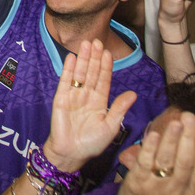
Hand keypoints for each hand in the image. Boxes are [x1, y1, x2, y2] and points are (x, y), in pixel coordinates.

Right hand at [42, 40, 136, 172]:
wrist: (70, 154)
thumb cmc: (92, 143)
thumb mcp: (110, 127)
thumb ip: (119, 109)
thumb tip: (133, 94)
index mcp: (100, 101)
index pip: (104, 79)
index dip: (106, 66)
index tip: (108, 52)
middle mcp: (87, 95)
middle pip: (92, 72)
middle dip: (95, 57)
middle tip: (97, 41)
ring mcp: (74, 96)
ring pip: (80, 73)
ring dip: (83, 58)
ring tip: (86, 44)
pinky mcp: (61, 98)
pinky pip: (65, 81)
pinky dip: (68, 69)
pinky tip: (71, 57)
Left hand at [113, 112, 194, 194]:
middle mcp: (176, 194)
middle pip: (185, 163)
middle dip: (189, 138)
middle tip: (191, 117)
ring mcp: (155, 189)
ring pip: (166, 161)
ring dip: (171, 140)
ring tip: (177, 122)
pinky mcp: (137, 185)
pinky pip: (144, 164)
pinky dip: (149, 148)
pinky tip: (153, 134)